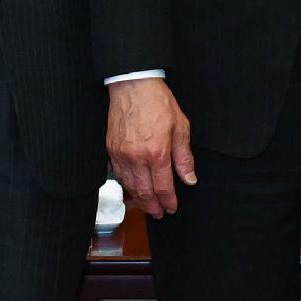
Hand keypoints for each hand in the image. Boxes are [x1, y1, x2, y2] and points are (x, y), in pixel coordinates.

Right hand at [106, 77, 194, 216]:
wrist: (133, 86)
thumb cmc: (158, 103)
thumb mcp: (180, 127)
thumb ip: (184, 157)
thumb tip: (189, 179)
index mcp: (157, 153)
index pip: (163, 187)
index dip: (168, 201)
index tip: (172, 208)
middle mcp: (137, 158)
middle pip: (144, 191)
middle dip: (153, 206)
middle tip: (159, 214)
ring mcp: (121, 155)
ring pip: (130, 186)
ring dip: (139, 199)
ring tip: (147, 206)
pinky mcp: (111, 149)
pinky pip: (118, 174)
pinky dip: (126, 185)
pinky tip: (133, 189)